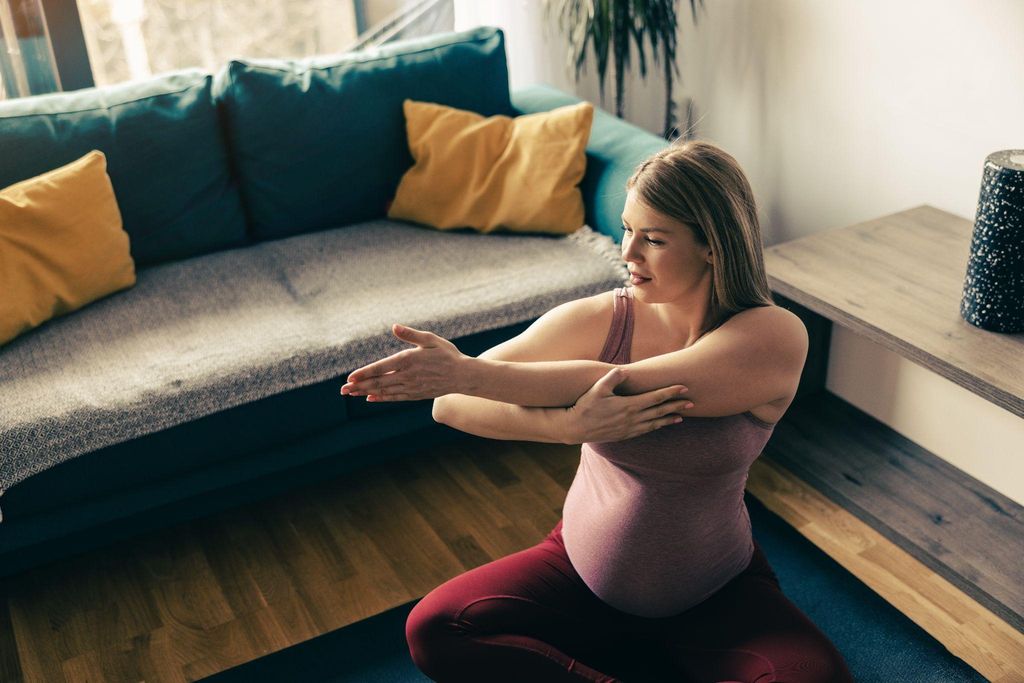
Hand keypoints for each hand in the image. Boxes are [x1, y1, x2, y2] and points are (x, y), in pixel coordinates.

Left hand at [340, 324, 466, 401]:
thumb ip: (411, 335)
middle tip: (342, 391)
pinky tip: (370, 398)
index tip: (350, 378)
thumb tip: (394, 326)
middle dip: (359, 386)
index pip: (381, 368)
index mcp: (408, 360)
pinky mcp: (415, 394)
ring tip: (351, 394)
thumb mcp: (430, 339)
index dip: (364, 373)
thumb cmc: (447, 354)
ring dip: (366, 392)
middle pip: (378, 382)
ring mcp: (410, 387)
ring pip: (384, 391)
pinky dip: (381, 398)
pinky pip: (394, 397)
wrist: (463, 376)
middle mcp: (407, 376)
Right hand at [564, 367, 693, 443]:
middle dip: (676, 406)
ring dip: (669, 419)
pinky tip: (660, 425)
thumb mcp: (597, 389)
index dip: (671, 392)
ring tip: (681, 417)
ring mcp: (629, 428)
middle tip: (692, 402)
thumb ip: (612, 378)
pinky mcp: (625, 435)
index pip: (655, 397)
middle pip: (659, 411)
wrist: (576, 428)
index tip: (684, 387)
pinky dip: (656, 427)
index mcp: (629, 405)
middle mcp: (632, 418)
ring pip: (655, 423)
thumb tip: (624, 370)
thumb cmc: (585, 406)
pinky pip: (646, 431)